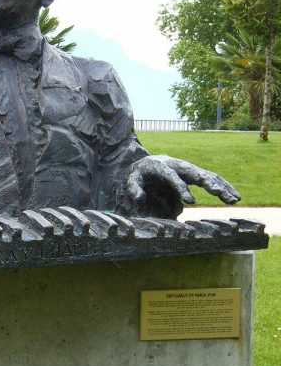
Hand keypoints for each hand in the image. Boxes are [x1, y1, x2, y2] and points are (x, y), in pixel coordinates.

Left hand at [126, 154, 240, 218]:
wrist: (147, 163)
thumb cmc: (139, 175)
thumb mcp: (131, 180)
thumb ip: (134, 189)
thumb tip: (140, 198)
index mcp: (161, 166)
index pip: (172, 176)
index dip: (181, 188)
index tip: (191, 202)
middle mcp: (178, 165)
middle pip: (195, 172)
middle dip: (208, 183)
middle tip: (220, 194)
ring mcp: (188, 168)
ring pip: (207, 175)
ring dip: (222, 186)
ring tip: (235, 199)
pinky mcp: (194, 174)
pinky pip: (211, 179)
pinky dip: (223, 186)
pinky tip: (235, 197)